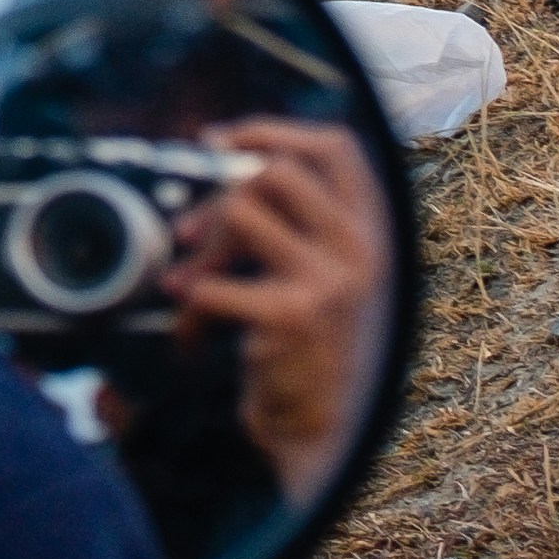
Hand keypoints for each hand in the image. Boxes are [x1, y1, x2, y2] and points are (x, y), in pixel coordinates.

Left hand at [170, 119, 386, 495]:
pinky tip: (194, 341)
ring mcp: (333, 281)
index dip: (272, 130)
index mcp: (370, 231)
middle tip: (188, 237)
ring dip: (199, 255)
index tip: (218, 141)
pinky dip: (189, 314)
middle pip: (273, 172)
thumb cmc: (301, 344)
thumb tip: (216, 159)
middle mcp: (362, 249)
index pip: (336, 147)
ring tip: (190, 290)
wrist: (319, 429)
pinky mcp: (295, 315)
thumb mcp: (310, 270)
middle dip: (216, 199)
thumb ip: (284, 220)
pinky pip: (211, 285)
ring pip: (241, 213)